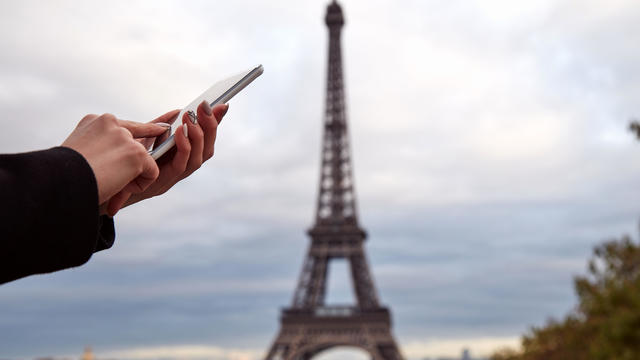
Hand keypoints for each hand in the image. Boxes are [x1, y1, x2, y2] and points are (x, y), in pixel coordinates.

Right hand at [61, 113, 168, 212]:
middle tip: (134, 166)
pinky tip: (120, 187)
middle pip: (139, 139)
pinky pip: (152, 171)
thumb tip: (117, 159)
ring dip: (132, 177)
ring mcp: (124, 136)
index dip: (144, 131)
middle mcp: (110, 123)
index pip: (125, 126)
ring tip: (110, 185)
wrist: (57, 182)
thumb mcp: (80, 154)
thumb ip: (100, 148)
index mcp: (95, 122)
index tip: (161, 129)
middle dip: (140, 158)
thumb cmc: (63, 176)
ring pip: (144, 159)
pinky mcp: (135, 152)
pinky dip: (140, 185)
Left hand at [114, 101, 228, 211]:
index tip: (222, 104)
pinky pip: (181, 164)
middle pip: (207, 150)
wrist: (97, 184)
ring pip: (200, 158)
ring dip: (198, 136)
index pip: (204, 141)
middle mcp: (180, 170)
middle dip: (211, 127)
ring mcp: (173, 178)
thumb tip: (177, 111)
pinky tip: (180, 131)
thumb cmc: (119, 161)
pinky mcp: (162, 183)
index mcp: (179, 159)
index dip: (215, 125)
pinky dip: (184, 147)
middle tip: (207, 106)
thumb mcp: (142, 140)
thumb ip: (158, 128)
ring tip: (192, 117)